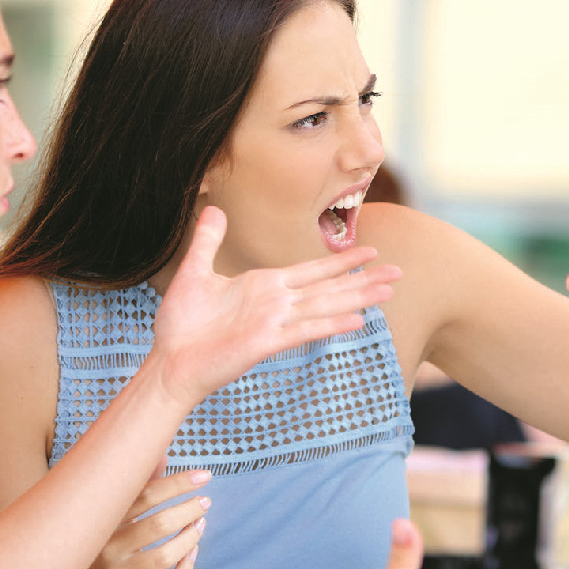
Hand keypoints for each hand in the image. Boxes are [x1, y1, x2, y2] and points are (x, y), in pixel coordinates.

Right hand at [76, 459, 208, 568]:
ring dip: (190, 538)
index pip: (145, 494)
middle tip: (204, 502)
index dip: (178, 482)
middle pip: (158, 525)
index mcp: (103, 520)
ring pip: (164, 556)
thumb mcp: (108, 515)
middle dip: (188, 509)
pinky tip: (190, 555)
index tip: (203, 476)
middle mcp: (107, 547)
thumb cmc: (95, 547)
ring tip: (200, 525)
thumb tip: (162, 454)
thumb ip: (135, 487)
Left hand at [151, 206, 400, 403]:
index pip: (312, 270)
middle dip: (364, 279)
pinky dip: (330, 325)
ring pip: (325, 306)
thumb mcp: (194, 272)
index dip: (342, 261)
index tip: (370, 251)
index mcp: (264, 287)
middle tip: (399, 272)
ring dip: (358, 299)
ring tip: (389, 292)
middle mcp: (276, 304)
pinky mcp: (265, 343)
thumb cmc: (181, 324)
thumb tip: (213, 208)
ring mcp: (273, 323)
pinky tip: (357, 321)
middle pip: (329, 287)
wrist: (169, 361)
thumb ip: (208, 241)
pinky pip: (303, 331)